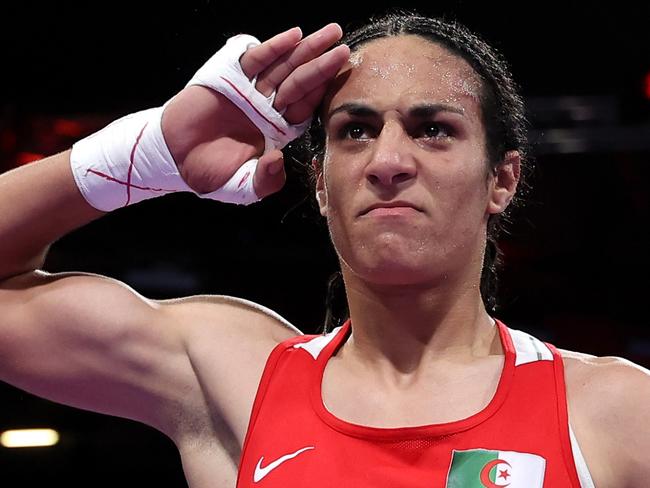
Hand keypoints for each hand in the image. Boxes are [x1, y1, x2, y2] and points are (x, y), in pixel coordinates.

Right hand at [161, 24, 349, 198]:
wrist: (174, 159)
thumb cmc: (209, 173)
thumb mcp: (243, 187)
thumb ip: (265, 181)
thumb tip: (276, 159)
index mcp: (277, 130)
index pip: (305, 108)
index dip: (322, 93)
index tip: (343, 80)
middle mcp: (268, 107)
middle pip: (301, 82)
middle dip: (323, 65)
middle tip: (344, 48)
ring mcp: (250, 90)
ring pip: (284, 67)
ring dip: (307, 50)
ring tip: (330, 34)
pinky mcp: (229, 77)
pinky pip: (256, 59)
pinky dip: (274, 48)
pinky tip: (294, 36)